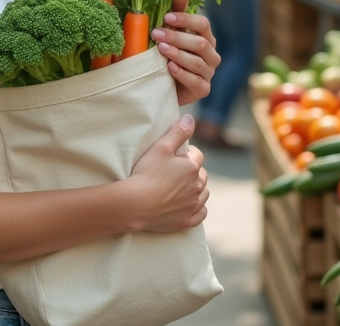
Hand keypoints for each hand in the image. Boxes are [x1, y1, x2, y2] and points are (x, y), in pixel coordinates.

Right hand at [127, 114, 208, 231]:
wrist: (136, 204)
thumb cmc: (146, 173)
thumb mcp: (161, 147)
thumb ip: (178, 132)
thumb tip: (191, 118)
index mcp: (192, 167)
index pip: (197, 155)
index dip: (187, 152)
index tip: (175, 155)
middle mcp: (197, 187)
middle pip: (202, 174)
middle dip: (193, 170)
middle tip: (175, 170)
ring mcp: (192, 205)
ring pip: (204, 193)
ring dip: (197, 188)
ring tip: (182, 186)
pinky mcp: (186, 221)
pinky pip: (200, 214)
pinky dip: (197, 208)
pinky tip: (189, 205)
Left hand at [153, 0, 219, 106]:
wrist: (165, 87)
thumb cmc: (169, 57)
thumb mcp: (172, 34)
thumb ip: (177, 14)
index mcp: (206, 38)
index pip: (203, 24)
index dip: (185, 19)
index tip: (166, 16)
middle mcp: (211, 55)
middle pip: (200, 43)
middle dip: (177, 37)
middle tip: (156, 33)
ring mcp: (209, 73)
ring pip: (198, 62)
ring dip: (178, 54)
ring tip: (161, 48)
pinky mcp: (203, 89)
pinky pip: (195, 81)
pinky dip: (182, 74)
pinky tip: (169, 68)